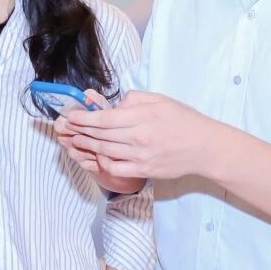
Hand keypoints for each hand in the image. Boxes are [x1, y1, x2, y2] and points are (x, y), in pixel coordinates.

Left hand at [61, 91, 226, 181]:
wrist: (205, 147)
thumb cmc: (183, 120)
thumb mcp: (159, 100)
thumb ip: (133, 99)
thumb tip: (113, 104)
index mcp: (141, 117)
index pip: (103, 118)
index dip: (82, 118)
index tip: (70, 116)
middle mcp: (138, 137)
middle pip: (99, 135)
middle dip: (78, 131)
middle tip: (65, 128)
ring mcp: (140, 156)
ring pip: (104, 151)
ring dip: (86, 145)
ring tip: (75, 139)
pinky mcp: (144, 170)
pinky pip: (115, 168)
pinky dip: (102, 162)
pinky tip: (96, 156)